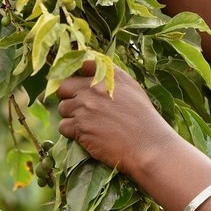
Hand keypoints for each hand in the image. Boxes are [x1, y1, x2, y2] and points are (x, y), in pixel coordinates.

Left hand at [57, 61, 177, 177]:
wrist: (147, 144)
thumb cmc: (143, 118)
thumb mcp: (131, 88)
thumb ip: (109, 78)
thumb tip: (90, 73)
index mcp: (107, 75)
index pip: (81, 65)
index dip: (77, 76)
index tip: (80, 85)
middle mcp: (93, 88)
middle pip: (64, 87)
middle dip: (68, 97)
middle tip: (79, 107)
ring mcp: (84, 107)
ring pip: (63, 108)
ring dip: (71, 116)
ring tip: (89, 124)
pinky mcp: (80, 127)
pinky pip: (64, 126)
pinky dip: (72, 132)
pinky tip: (87, 134)